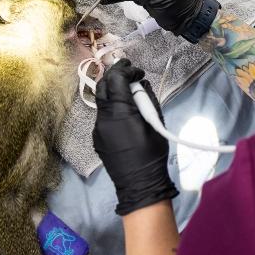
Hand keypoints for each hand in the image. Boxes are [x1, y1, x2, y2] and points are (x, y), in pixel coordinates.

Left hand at [92, 59, 177, 215]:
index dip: (126, 70)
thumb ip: (148, 100)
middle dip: (115, 75)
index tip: (138, 71)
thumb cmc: (152, 154)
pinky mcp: (97, 137)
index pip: (116, 80)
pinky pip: (102, 115)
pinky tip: (125, 112)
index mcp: (120, 112)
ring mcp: (98, 128)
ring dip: (113, 91)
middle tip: (130, 72)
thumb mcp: (156, 124)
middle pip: (102, 86)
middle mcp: (104, 118)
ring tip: (129, 91)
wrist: (139, 184)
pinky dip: (112, 106)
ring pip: (101, 101)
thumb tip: (142, 85)